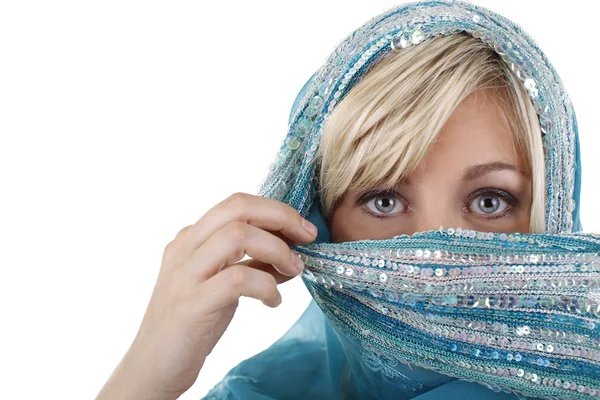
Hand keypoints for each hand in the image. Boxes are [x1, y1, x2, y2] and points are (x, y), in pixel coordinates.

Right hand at [96, 192, 317, 399]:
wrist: (152, 366)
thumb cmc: (191, 324)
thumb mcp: (220, 284)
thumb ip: (251, 265)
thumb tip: (292, 256)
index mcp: (191, 238)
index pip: (236, 203)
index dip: (275, 209)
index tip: (302, 228)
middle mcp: (184, 248)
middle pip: (237, 208)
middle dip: (280, 217)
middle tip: (306, 238)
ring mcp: (185, 274)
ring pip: (237, 236)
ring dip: (276, 250)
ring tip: (293, 270)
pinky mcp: (191, 304)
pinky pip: (237, 280)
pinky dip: (266, 286)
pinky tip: (272, 302)